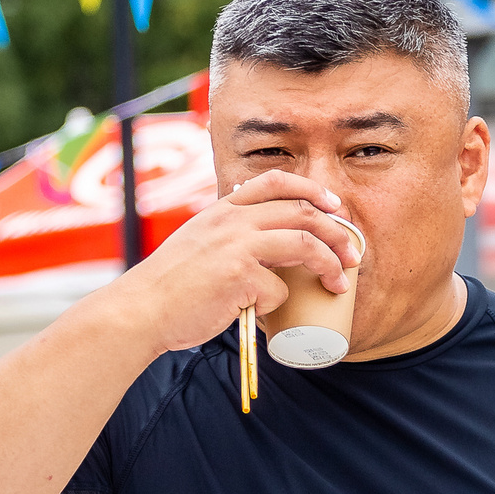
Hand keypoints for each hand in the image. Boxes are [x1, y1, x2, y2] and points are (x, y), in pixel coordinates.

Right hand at [107, 170, 363, 355]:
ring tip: (340, 282)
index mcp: (222, 209)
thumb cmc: (170, 288)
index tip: (333, 206)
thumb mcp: (196, 244)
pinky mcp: (240, 276)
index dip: (311, 189)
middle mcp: (232, 220)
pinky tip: (259, 312)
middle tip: (353, 253)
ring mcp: (237, 246)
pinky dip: (277, 304)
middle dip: (337, 231)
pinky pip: (278, 290)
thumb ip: (226, 238)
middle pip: (302, 211)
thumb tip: (265, 254)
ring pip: (304, 243)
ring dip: (330, 263)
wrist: (141, 310)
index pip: (275, 181)